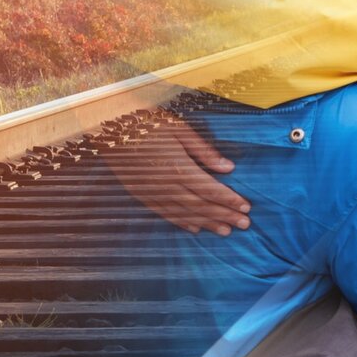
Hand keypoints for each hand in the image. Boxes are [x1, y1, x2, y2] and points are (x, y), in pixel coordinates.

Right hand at [104, 114, 250, 235]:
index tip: (247, 208)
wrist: (110, 133)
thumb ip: (203, 151)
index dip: (231, 200)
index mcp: (180, 168)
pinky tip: (196, 228)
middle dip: (226, 216)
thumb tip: (228, 167)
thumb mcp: (179, 129)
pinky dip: (183, 222)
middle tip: (245, 226)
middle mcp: (169, 186)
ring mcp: (156, 194)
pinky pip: (167, 214)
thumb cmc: (147, 124)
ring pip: (187, 214)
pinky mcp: (144, 197)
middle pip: (203, 205)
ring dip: (209, 223)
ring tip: (226, 232)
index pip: (212, 190)